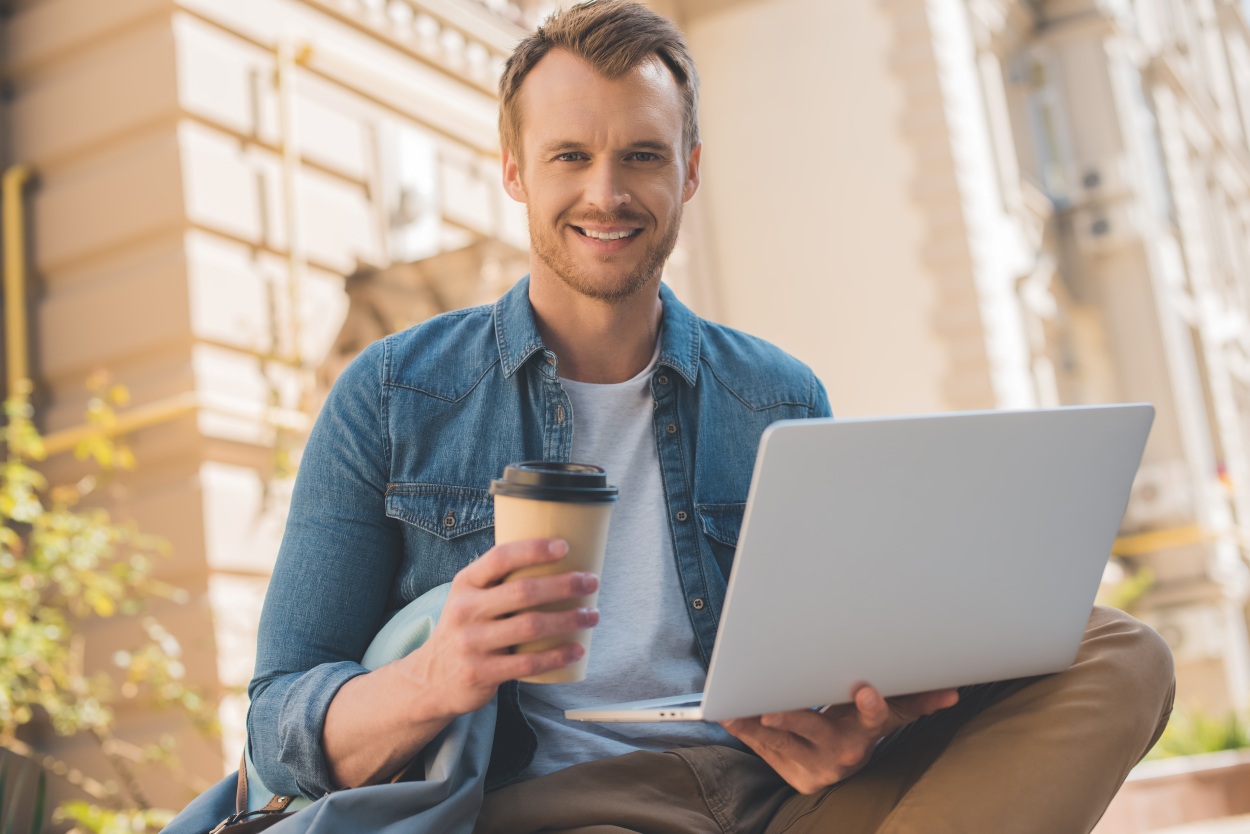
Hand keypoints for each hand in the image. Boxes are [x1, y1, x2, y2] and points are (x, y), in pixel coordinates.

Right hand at [406, 538, 598, 718]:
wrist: (431, 679)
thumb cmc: (466, 630)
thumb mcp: (469, 599)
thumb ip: (499, 583)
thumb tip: (556, 560)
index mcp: (465, 583)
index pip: (499, 558)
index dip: (533, 549)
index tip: (564, 547)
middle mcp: (465, 610)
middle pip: (523, 592)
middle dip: (564, 585)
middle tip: (591, 582)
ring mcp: (472, 643)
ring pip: (531, 627)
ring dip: (569, 620)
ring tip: (592, 616)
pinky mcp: (481, 672)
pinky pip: (528, 663)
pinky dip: (557, 656)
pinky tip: (577, 650)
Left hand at [721, 685, 958, 793]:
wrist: (840, 762)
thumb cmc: (861, 725)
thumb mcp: (888, 714)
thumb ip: (915, 701)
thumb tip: (951, 693)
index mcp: (866, 733)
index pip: (875, 720)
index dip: (871, 707)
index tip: (867, 690)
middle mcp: (841, 752)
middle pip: (816, 732)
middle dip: (792, 719)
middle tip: (769, 710)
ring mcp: (814, 764)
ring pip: (781, 742)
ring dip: (754, 726)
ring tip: (732, 709)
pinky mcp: (791, 772)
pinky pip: (764, 750)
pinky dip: (745, 733)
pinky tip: (727, 717)